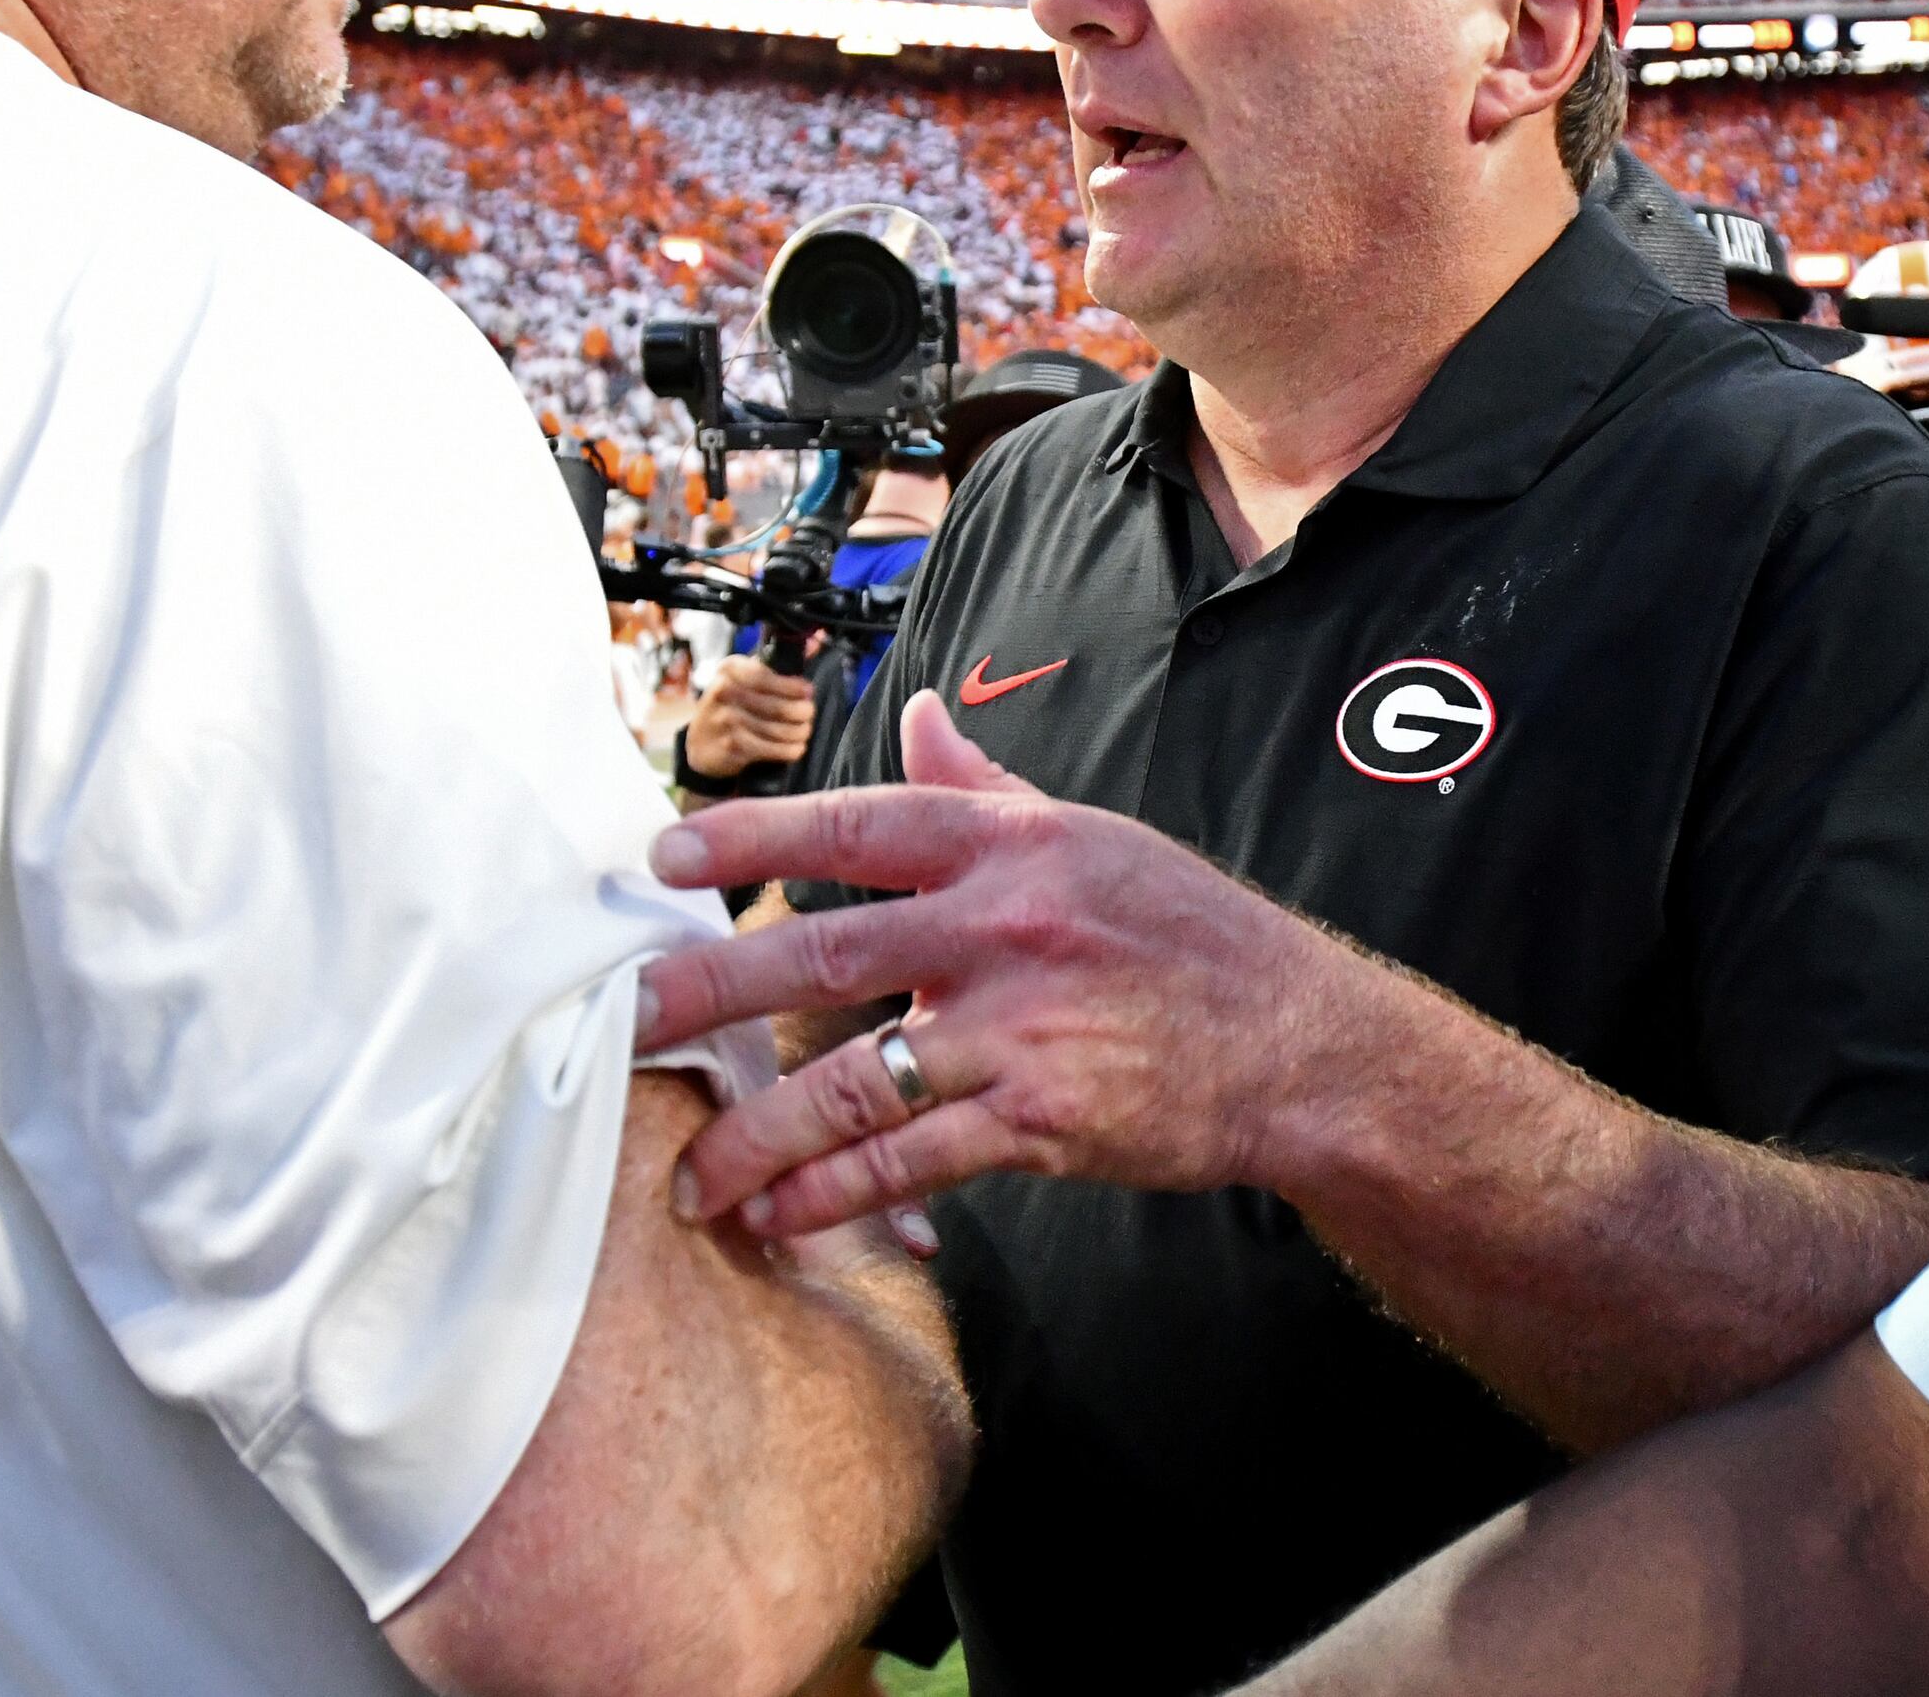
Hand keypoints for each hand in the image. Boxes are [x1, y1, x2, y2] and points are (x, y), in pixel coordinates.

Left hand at [634, 691, 1328, 1239]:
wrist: (1299, 1046)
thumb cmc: (1187, 934)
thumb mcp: (1090, 833)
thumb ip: (983, 785)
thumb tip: (915, 716)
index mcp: (1009, 845)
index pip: (859, 824)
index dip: (755, 837)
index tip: (667, 855)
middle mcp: (1005, 929)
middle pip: (828, 950)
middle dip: (714, 986)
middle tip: (629, 1016)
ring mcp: (1022, 1029)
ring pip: (857, 1079)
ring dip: (759, 1132)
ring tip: (690, 1171)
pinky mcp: (1042, 1122)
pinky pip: (913, 1163)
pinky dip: (836, 1194)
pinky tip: (777, 1213)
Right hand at [684, 653, 817, 778]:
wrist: (701, 742)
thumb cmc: (730, 704)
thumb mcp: (744, 677)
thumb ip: (776, 663)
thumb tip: (814, 644)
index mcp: (730, 669)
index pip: (767, 677)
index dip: (792, 686)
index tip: (808, 691)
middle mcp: (725, 692)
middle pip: (777, 706)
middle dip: (802, 712)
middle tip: (808, 713)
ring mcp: (726, 721)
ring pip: (779, 730)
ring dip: (799, 732)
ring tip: (804, 731)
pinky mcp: (731, 746)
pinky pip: (771, 749)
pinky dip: (789, 750)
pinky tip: (796, 747)